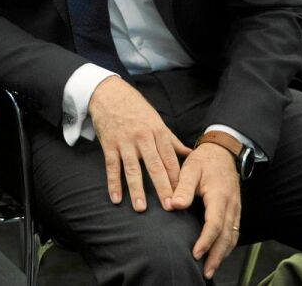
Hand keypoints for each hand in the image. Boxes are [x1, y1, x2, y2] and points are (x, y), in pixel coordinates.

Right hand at [88, 77, 191, 211]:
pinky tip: (116, 198)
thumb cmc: (135, 108)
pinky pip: (111, 166)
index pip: (170, 160)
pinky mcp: (108, 144)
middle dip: (162, 188)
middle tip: (169, 207)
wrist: (109, 93)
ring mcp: (125, 142)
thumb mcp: (157, 121)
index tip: (184, 196)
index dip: (177, 179)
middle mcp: (143, 138)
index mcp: (158, 133)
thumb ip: (173, 141)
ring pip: (132, 169)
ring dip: (137, 189)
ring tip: (141, 208)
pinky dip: (113, 183)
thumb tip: (192, 154)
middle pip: (155, 167)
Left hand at [169, 141, 242, 278]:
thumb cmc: (204, 160)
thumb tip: (174, 205)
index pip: (215, 224)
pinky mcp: (234, 210)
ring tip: (210, 268)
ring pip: (232, 237)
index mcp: (220, 196)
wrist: (223, 152)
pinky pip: (233, 232)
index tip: (195, 253)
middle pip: (227, 236)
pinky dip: (226, 245)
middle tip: (205, 271)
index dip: (206, 241)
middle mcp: (232, 206)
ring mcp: (235, 209)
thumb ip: (182, 187)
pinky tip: (217, 254)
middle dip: (216, 256)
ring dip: (222, 254)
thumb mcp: (190, 169)